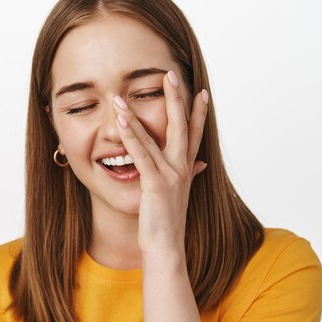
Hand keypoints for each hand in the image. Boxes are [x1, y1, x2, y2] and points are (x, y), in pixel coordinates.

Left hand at [112, 70, 207, 257]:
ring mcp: (170, 174)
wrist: (167, 247)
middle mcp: (182, 167)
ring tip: (122, 95)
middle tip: (172, 75)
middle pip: (181, 126)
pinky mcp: (155, 183)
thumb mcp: (180, 195)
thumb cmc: (168, 223)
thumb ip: (189, 175)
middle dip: (176, 99)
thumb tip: (200, 164)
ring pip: (154, 136)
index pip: (194, 134)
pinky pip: (141, 153)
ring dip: (136, 113)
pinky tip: (121, 120)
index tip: (200, 92)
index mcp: (186, 169)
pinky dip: (131, 135)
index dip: (198, 112)